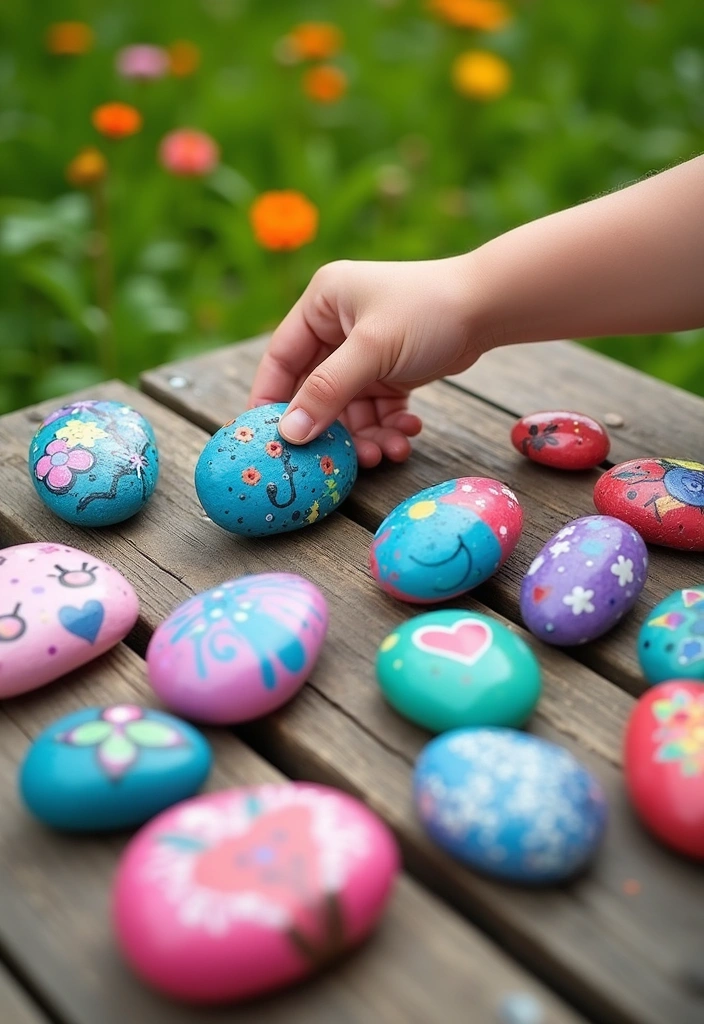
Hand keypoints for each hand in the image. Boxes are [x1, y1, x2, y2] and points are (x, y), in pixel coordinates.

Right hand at [248, 255, 484, 467]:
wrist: (490, 307)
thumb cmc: (427, 311)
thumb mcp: (372, 350)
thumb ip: (328, 392)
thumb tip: (289, 433)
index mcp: (322, 304)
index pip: (282, 359)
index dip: (272, 400)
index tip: (267, 440)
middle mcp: (338, 327)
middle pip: (317, 391)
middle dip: (333, 429)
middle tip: (340, 462)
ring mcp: (365, 351)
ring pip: (350, 408)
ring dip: (366, 435)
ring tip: (387, 453)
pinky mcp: (391, 371)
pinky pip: (377, 409)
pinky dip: (388, 427)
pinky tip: (406, 435)